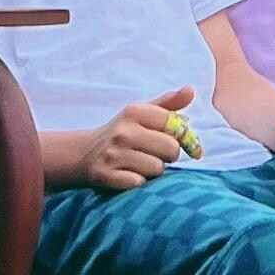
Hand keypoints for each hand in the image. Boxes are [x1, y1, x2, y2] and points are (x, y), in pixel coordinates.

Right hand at [76, 91, 192, 192]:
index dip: (180, 136)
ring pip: (157, 169)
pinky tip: (128, 174)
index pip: (175, 125)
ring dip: (153, 170)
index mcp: (134, 111)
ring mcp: (113, 154)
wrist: (84, 153)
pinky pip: (139, 184)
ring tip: (140, 163)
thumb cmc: (123, 132)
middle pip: (171, 149)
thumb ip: (169, 103)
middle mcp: (123, 131)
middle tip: (155, 153)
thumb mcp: (142, 113)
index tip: (173, 140)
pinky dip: (138, 182)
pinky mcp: (106, 175)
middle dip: (168, 155)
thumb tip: (191, 90)